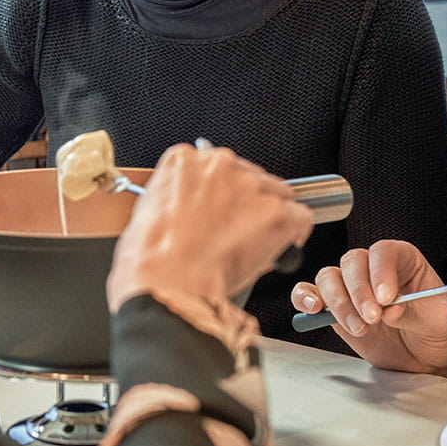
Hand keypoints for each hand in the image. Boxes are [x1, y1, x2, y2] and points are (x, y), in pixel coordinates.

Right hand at [107, 143, 312, 311]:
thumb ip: (173, 203)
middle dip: (248, 204)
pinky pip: (300, 217)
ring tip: (255, 246)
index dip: (222, 194)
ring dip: (271, 218)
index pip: (215, 167)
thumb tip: (188, 218)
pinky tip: (281, 250)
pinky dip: (294, 235)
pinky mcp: (276, 211)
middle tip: (238, 233)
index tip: (222, 210)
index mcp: (182, 161)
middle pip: (250, 177)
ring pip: (278, 195)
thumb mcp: (145, 215)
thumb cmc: (150, 260)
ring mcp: (250, 186)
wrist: (167, 284)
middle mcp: (218, 164)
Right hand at [288, 239, 446, 375]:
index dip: (381, 272)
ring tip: (359, 329)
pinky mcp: (336, 308)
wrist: (431, 356)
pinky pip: (310, 294)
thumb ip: (415, 312)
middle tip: (373, 318)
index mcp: (404, 260)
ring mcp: (352, 288)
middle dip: (359, 292)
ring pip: (329, 278)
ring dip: (339, 304)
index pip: (384, 253)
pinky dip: (305, 298)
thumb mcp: (441, 321)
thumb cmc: (440, 329)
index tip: (387, 298)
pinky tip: (313, 309)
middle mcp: (373, 269)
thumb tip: (391, 310)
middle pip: (352, 263)